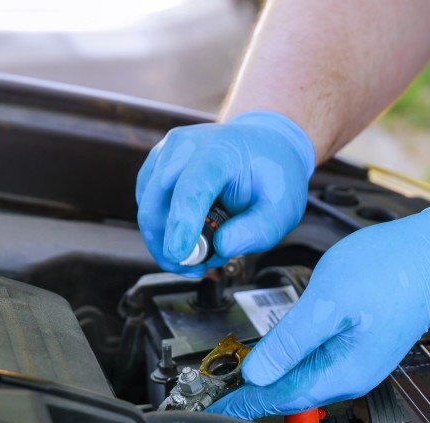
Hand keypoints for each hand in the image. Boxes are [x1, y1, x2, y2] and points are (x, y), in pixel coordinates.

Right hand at [135, 111, 315, 275]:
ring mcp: (166, 153)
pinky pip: (147, 206)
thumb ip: (256, 232)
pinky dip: (163, 229)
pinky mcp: (157, 166)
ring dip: (165, 241)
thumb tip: (221, 246)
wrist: (267, 146)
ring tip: (201, 254)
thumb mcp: (281, 211)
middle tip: (195, 269)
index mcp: (220, 150)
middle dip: (167, 244)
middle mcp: (185, 146)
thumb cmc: (273, 177)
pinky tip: (189, 238)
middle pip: (156, 201)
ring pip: (147, 208)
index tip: (178, 255)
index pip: (192, 188)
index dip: (181, 224)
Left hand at [208, 205, 429, 418]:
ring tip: (234, 381)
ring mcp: (354, 364)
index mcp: (340, 373)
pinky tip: (273, 357)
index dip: (241, 405)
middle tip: (213, 397)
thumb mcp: (328, 302)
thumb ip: (289, 342)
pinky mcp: (356, 347)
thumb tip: (255, 374)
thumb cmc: (391, 272)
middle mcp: (348, 377)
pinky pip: (314, 364)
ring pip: (301, 380)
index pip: (279, 399)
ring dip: (268, 380)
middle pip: (288, 396)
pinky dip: (288, 363)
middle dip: (250, 397)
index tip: (211, 411)